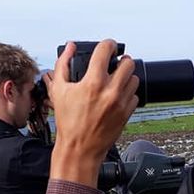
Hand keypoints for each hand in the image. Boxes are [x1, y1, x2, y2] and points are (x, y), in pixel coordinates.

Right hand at [43, 40, 138, 186]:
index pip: (107, 50)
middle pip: (128, 62)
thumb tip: (71, 47)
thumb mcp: (58, 90)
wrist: (80, 148)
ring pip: (134, 78)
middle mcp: (110, 91)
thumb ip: (63, 64)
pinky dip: (127, 92)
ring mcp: (121, 103)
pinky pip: (135, 95)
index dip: (108, 44)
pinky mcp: (127, 113)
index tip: (108, 46)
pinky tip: (117, 95)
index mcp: (93, 82)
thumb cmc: (68, 122)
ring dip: (126, 76)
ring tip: (116, 80)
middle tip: (114, 64)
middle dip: (121, 60)